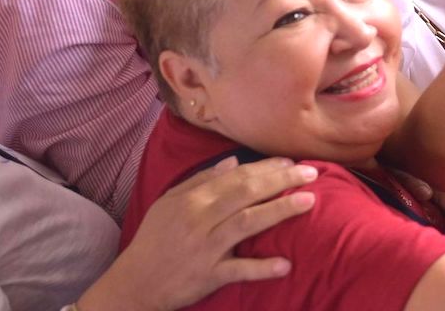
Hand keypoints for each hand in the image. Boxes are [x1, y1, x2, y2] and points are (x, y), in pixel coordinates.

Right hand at [77, 157, 316, 310]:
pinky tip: (285, 264)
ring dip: (280, 211)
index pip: (237, 176)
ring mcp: (205, 248)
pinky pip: (238, 270)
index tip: (291, 161)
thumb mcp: (168, 203)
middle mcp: (200, 219)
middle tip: (312, 173)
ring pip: (247, 223)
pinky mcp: (207, 276)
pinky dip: (261, 267)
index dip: (266, 168)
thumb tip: (232, 161)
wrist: (132, 284)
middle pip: (247, 193)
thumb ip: (200, 180)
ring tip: (310, 202)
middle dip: (282, 180)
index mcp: (193, 199)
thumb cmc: (153, 241)